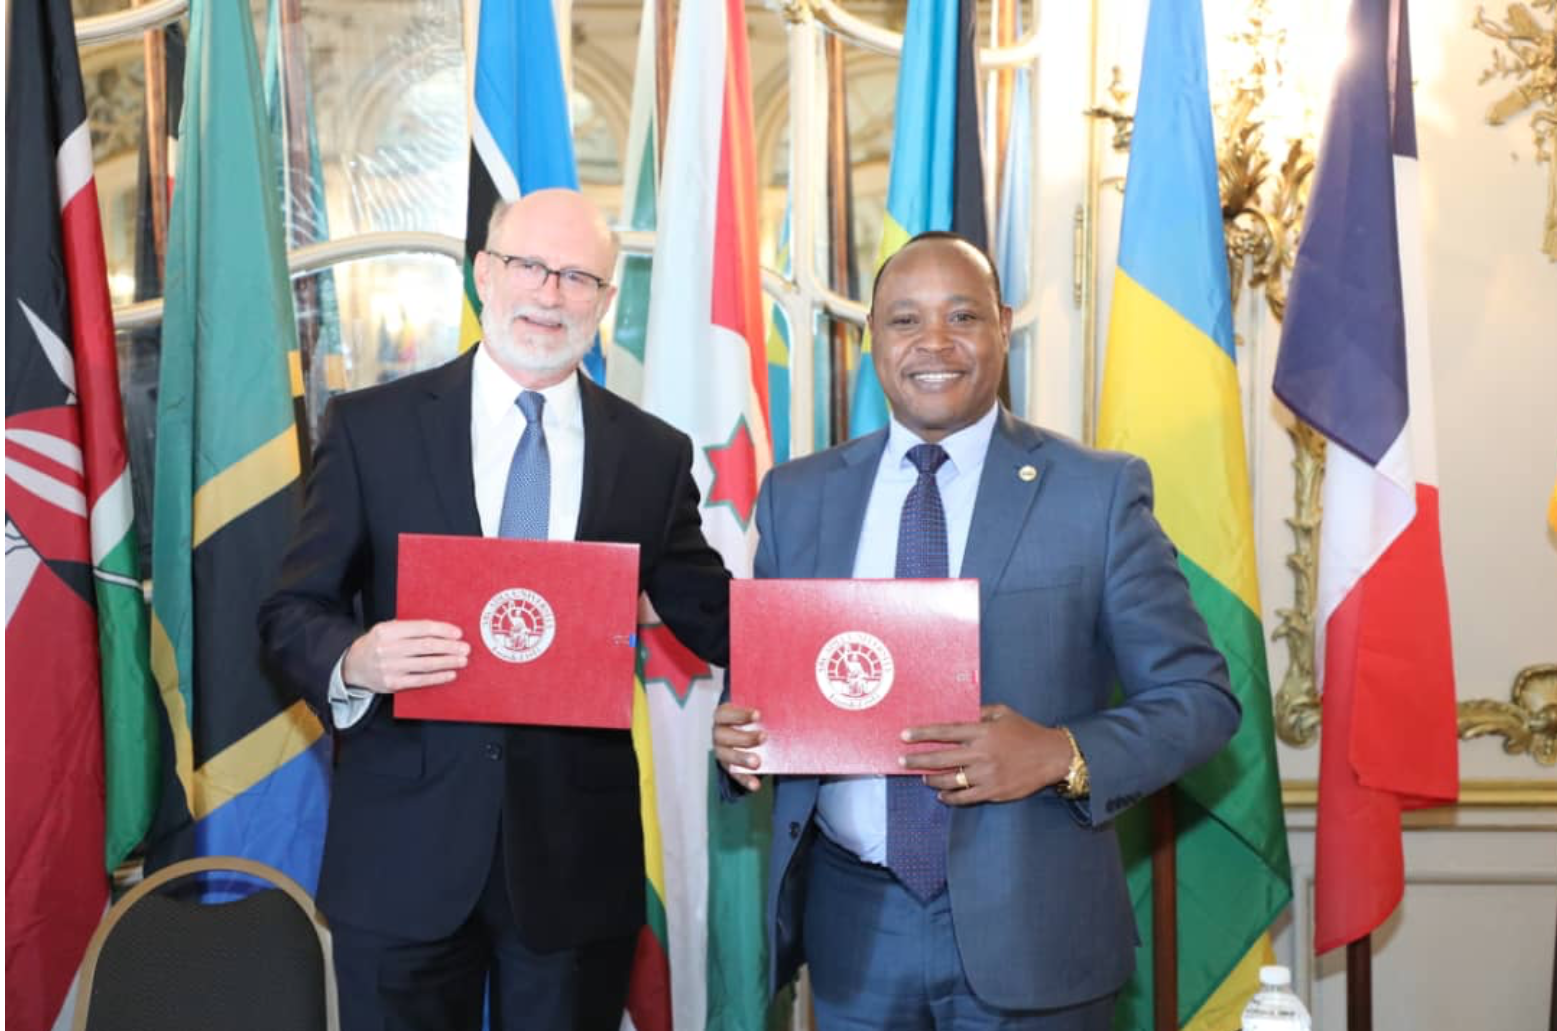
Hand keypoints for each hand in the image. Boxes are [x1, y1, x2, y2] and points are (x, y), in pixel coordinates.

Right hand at [341, 620, 468, 692]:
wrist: (353, 666)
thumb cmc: (377, 645)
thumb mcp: (387, 630)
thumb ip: (410, 629)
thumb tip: (443, 632)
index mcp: (387, 630)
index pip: (421, 628)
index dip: (442, 630)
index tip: (458, 633)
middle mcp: (387, 648)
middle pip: (426, 646)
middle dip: (449, 647)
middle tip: (465, 648)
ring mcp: (390, 667)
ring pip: (426, 664)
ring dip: (448, 662)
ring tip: (462, 660)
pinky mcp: (393, 683)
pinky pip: (420, 680)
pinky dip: (438, 677)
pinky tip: (450, 674)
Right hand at [713, 703, 763, 792]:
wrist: (743, 734)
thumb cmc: (750, 721)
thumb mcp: (754, 714)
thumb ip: (764, 711)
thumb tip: (785, 710)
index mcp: (722, 717)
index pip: (725, 714)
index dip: (740, 714)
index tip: (758, 715)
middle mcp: (719, 734)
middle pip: (725, 736)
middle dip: (744, 737)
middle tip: (763, 737)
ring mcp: (722, 752)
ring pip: (727, 757)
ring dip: (742, 758)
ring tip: (757, 762)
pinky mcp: (729, 768)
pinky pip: (735, 775)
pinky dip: (745, 780)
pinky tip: (755, 785)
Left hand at [899, 704, 1071, 804]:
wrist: (1052, 756)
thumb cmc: (1026, 731)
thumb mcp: (1003, 713)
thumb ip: (979, 712)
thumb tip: (958, 711)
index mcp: (982, 732)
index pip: (946, 732)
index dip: (923, 733)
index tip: (904, 735)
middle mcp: (982, 753)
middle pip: (942, 758)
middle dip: (918, 759)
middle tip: (902, 760)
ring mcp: (987, 774)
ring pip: (950, 780)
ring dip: (932, 779)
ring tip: (922, 777)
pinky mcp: (994, 791)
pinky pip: (965, 797)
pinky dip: (950, 797)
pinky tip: (941, 795)